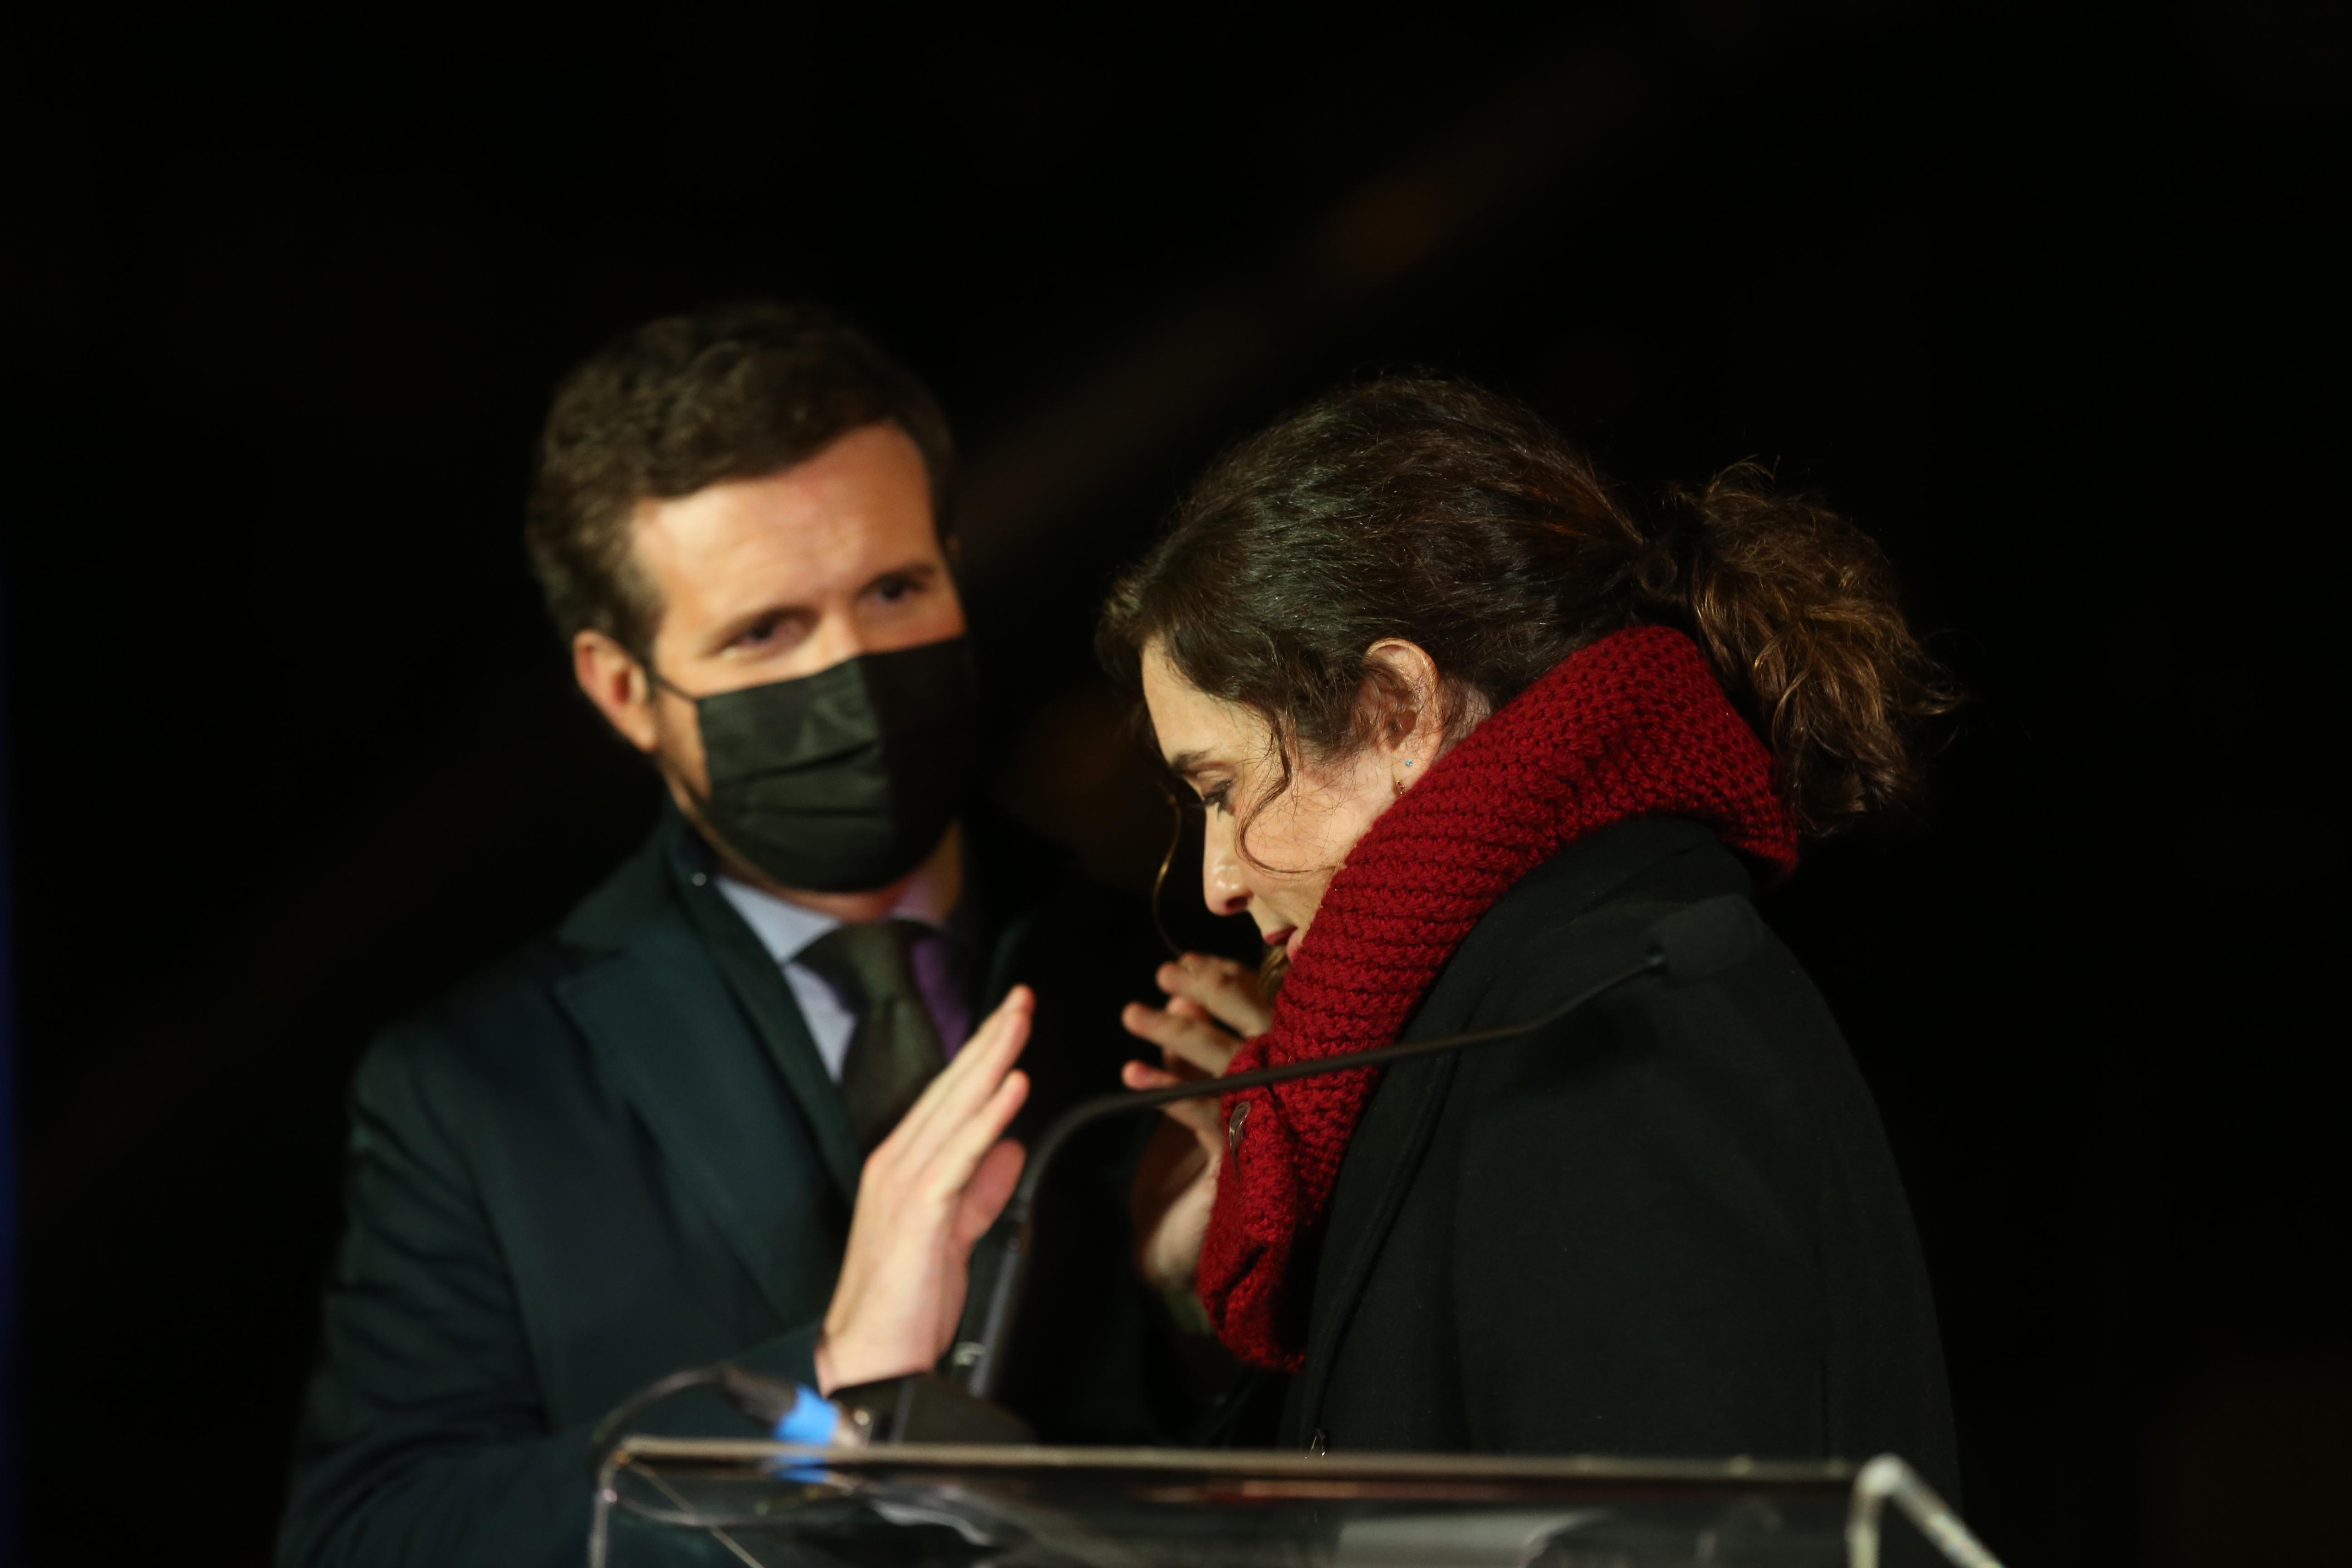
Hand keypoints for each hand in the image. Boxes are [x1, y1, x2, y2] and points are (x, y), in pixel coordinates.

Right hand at [814, 987, 1033, 1393]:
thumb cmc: (907, 1298)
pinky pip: (958, 1155)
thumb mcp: (956, 1230)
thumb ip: (981, 1187)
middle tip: (1021, 999)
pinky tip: (1011, 1088)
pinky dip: (987, 1118)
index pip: (949, 1097)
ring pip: (954, 1110)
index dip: (982, 1055)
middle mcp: (898, 1164)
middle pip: (950, 1089)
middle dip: (989, 1041)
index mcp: (904, 1165)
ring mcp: (904, 1184)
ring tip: (1018, 1024)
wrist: (871, 1354)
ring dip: (990, 1063)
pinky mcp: (919, 1212)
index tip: (1011, 1019)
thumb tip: (1012, 1147)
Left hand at [1119, 955, 1271, 1294]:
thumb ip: (1194, 1047)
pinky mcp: (1243, 1164)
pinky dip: (1170, 1090)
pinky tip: (1132, 1073)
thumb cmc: (1183, 1169)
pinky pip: (1209, 1116)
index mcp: (1275, 1071)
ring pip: (1232, 1065)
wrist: (1173, 1250)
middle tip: (1165, 973)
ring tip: (1132, 1014)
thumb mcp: (1188, 1093)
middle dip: (1212, 993)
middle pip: (1258, 1026)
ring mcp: (1269, 1128)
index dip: (1227, 979)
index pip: (1262, 1008)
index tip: (1189, 960)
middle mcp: (1284, 1094)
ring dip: (1181, 1035)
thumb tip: (1185, 997)